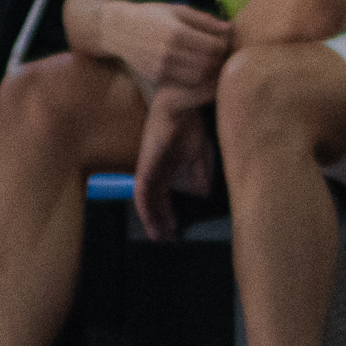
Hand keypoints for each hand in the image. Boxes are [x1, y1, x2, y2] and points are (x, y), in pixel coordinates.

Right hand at [111, 0, 231, 94]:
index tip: (223, 42)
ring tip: (209, 62)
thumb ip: (204, 20)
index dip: (224, 46)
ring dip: (208, 71)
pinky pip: (184, 82)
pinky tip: (195, 68)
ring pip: (198, 77)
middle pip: (209, 64)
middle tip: (220, 54)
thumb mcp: (177, 11)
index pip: (214, 47)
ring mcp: (161, 66)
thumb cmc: (151, 15)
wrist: (117, 29)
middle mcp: (169, 51)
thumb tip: (230, 28)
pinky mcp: (155, 76)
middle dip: (219, 60)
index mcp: (177, 32)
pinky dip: (194, 77)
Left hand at [131, 89, 214, 239]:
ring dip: (152, 220)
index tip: (176, 226)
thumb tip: (203, 196)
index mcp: (167, 167)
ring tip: (160, 236)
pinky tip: (154, 222)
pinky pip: (142, 195)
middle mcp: (154, 171)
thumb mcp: (199, 155)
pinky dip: (147, 210)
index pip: (165, 194)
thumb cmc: (188, 126)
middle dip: (160, 220)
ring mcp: (148, 171)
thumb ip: (200, 176)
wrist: (178, 108)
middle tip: (167, 237)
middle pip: (154, 201)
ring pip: (146, 202)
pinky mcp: (145, 169)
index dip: (169, 210)